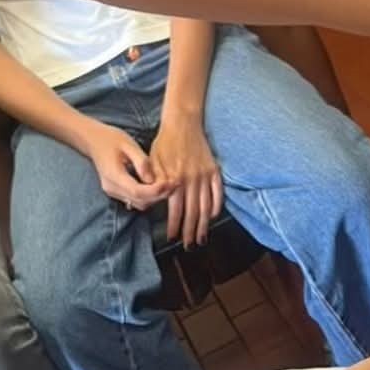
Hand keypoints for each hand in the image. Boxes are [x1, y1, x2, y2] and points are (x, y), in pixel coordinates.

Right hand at [83, 121, 172, 210]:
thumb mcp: (128, 144)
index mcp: (113, 175)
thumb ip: (142, 162)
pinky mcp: (116, 192)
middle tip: (175, 183)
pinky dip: (148, 196)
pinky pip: (135, 200)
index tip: (171, 182)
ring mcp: (113, 192)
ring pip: (139, 203)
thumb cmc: (111, 139)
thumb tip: (153, 179)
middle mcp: (112, 188)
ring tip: (169, 184)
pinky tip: (158, 186)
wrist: (93, 141)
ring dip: (155, 197)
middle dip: (159, 195)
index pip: (138, 192)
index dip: (156, 191)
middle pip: (140, 201)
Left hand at [150, 112, 222, 247]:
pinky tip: (213, 217)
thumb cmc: (164, 143)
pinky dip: (217, 206)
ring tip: (201, 238)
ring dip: (204, 225)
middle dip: (189, 233)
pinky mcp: (213, 170)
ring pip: (206, 207)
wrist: (183, 123)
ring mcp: (204, 176)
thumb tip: (152, 203)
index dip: (174, 227)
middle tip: (188, 246)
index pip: (175, 210)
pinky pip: (218, 193)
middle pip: (192, 213)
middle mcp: (191, 180)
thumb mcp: (153, 162)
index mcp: (175, 180)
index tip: (172, 238)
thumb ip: (154, 183)